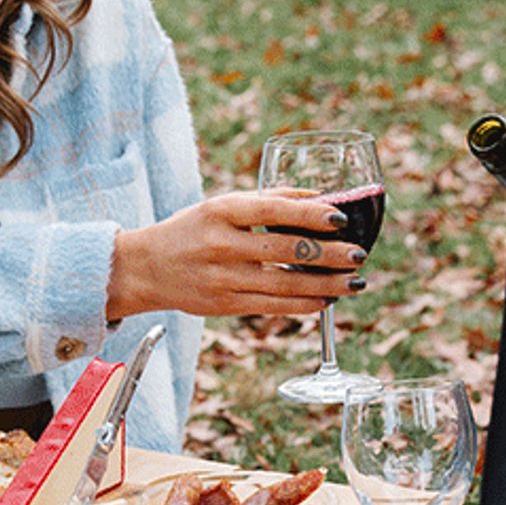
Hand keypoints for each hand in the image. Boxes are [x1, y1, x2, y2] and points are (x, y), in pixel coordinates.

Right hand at [106, 191, 367, 320]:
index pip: (273, 210)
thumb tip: (320, 197)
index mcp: (221, 211)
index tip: (340, 218)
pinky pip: (273, 307)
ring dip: (325, 284)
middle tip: (358, 254)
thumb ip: (269, 199)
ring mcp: (223, 278)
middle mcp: (221, 244)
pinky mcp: (225, 306)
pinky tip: (326, 299)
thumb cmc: (193, 229)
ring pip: (284, 284)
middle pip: (285, 250)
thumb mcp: (222, 204)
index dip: (309, 214)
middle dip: (328, 254)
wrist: (147, 267)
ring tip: (353, 281)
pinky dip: (304, 304)